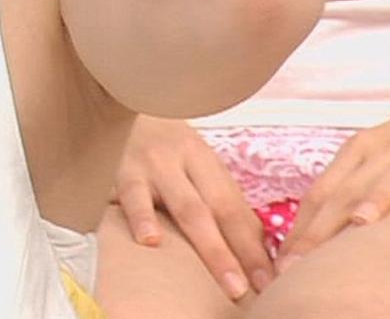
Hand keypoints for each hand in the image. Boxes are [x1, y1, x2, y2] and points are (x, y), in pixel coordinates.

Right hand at [116, 115, 273, 301]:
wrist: (121, 99)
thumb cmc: (160, 146)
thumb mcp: (192, 165)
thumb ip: (219, 202)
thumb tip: (257, 248)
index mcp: (206, 162)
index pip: (235, 211)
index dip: (253, 249)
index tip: (268, 282)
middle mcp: (184, 161)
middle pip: (216, 211)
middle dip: (236, 254)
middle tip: (246, 289)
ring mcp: (154, 165)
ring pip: (186, 208)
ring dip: (209, 245)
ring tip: (224, 278)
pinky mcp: (121, 170)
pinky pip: (133, 196)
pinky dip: (142, 218)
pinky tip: (150, 240)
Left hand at [274, 103, 389, 270]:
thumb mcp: (370, 160)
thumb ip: (344, 193)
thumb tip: (309, 238)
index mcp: (357, 152)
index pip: (320, 193)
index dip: (300, 229)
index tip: (284, 264)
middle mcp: (385, 152)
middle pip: (348, 191)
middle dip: (321, 229)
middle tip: (302, 265)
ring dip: (378, 199)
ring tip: (362, 225)